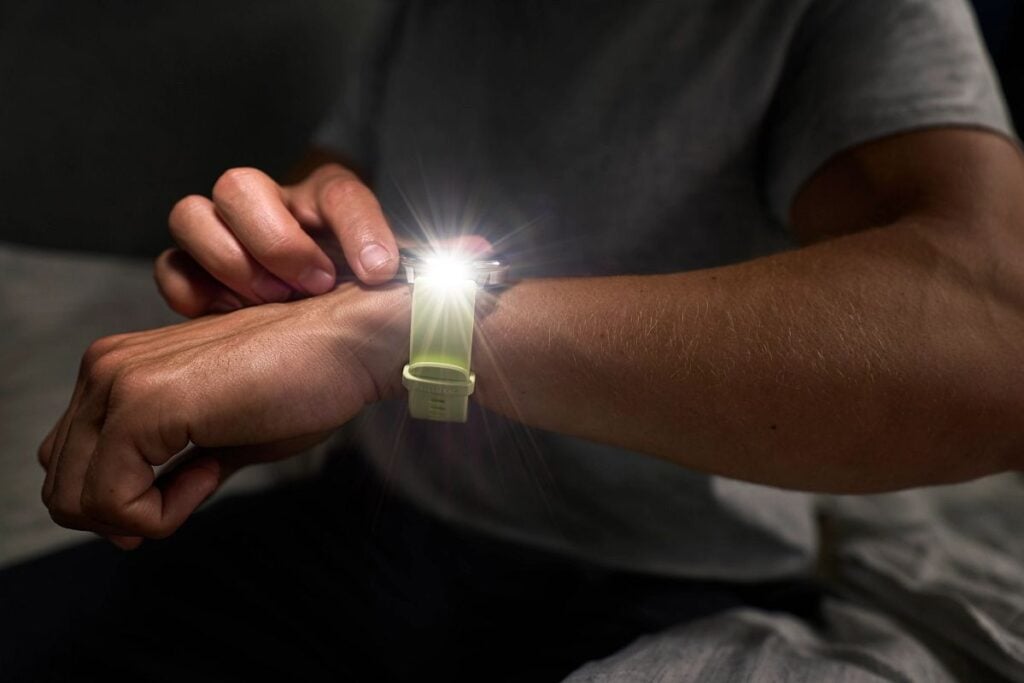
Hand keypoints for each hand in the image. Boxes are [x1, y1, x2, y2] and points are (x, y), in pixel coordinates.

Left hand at [38, 283, 409, 547]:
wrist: (349, 344)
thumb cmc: (304, 382)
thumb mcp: (223, 438)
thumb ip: (173, 469)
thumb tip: (135, 519)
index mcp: (119, 367)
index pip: (70, 463)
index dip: (120, 501)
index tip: (186, 489)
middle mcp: (105, 367)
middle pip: (61, 486)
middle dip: (124, 514)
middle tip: (191, 496)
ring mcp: (118, 381)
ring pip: (76, 499)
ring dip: (144, 513)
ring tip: (206, 477)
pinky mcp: (144, 403)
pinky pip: (114, 499)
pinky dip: (160, 512)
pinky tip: (209, 474)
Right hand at [155, 163, 399, 316]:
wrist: (319, 305)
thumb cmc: (355, 282)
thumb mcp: (392, 271)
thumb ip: (422, 264)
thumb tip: (474, 254)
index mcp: (324, 200)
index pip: (338, 192)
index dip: (359, 228)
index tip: (380, 272)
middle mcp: (268, 205)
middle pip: (241, 185)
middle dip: (277, 241)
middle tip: (313, 286)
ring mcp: (223, 233)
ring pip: (191, 213)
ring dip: (231, 261)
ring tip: (271, 302)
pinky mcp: (192, 269)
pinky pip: (170, 266)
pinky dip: (191, 291)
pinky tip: (227, 315)